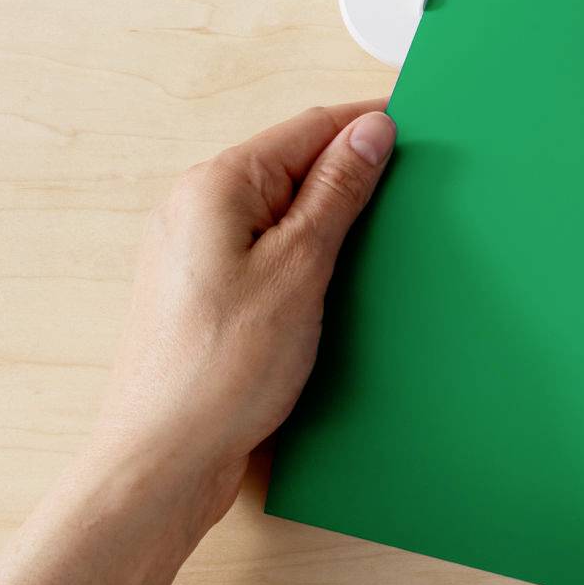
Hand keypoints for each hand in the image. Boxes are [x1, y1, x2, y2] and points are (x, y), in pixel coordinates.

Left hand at [87, 102, 396, 533]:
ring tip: (377, 243)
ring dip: (330, 220)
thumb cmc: (222, 371)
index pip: (309, 128)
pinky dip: (305, 256)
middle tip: (410, 193)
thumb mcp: (301, 268)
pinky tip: (334, 284)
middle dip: (352, 174)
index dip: (368, 124)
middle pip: (293, 166)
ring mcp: (192, 251)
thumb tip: (371, 130)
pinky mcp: (200, 291)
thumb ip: (338, 192)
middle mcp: (194, 207)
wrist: (163, 460)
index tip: (420, 128)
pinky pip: (264, 250)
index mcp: (216, 186)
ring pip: (280, 210)